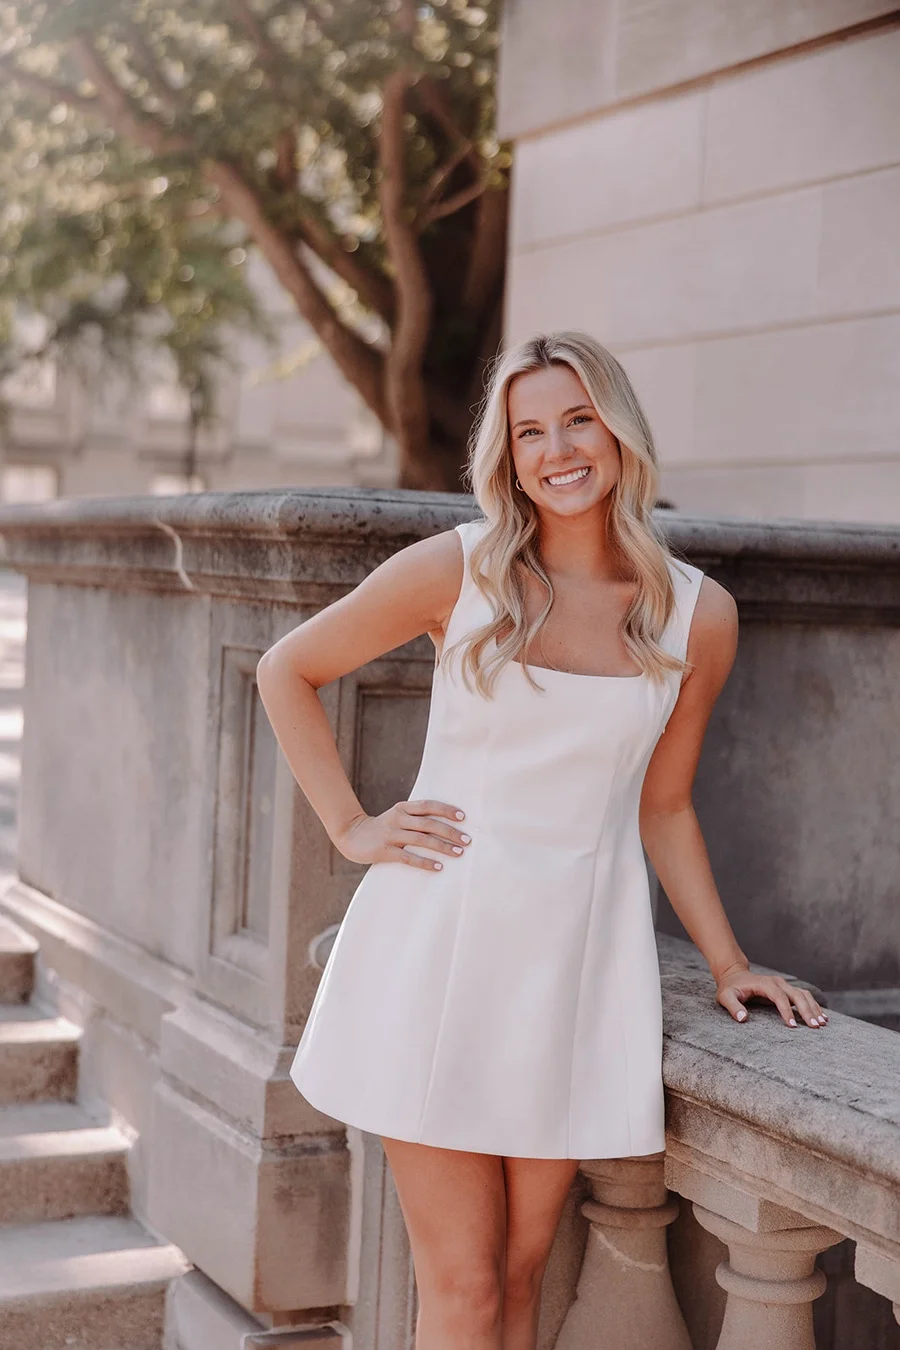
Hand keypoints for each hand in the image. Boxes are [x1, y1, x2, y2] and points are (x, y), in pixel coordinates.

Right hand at [335, 799, 470, 871]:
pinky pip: (408, 857)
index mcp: (403, 808)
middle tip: (467, 840)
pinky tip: (438, 867)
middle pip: (429, 823)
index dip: (446, 810)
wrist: (351, 835)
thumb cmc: (382, 827)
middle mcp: (398, 819)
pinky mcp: (385, 851)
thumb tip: (446, 825)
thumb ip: (416, 818)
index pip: (428, 806)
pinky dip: (425, 862)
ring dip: (442, 847)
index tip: (463, 817)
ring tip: (458, 853)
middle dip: (450, 832)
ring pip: (422, 840)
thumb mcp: (398, 817)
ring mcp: (391, 834)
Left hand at [715, 965, 828, 1027]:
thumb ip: (733, 1007)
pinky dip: (814, 1005)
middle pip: (796, 995)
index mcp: (764, 983)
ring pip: (804, 995)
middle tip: (815, 1027)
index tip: (793, 1026)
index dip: (787, 1011)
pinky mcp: (787, 990)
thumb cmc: (730, 988)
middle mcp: (778, 982)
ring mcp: (784, 985)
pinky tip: (822, 1016)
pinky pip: (804, 996)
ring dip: (814, 1008)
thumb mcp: (726, 996)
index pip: (779, 997)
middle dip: (807, 1010)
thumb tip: (743, 1018)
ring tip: (822, 1024)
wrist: (734, 975)